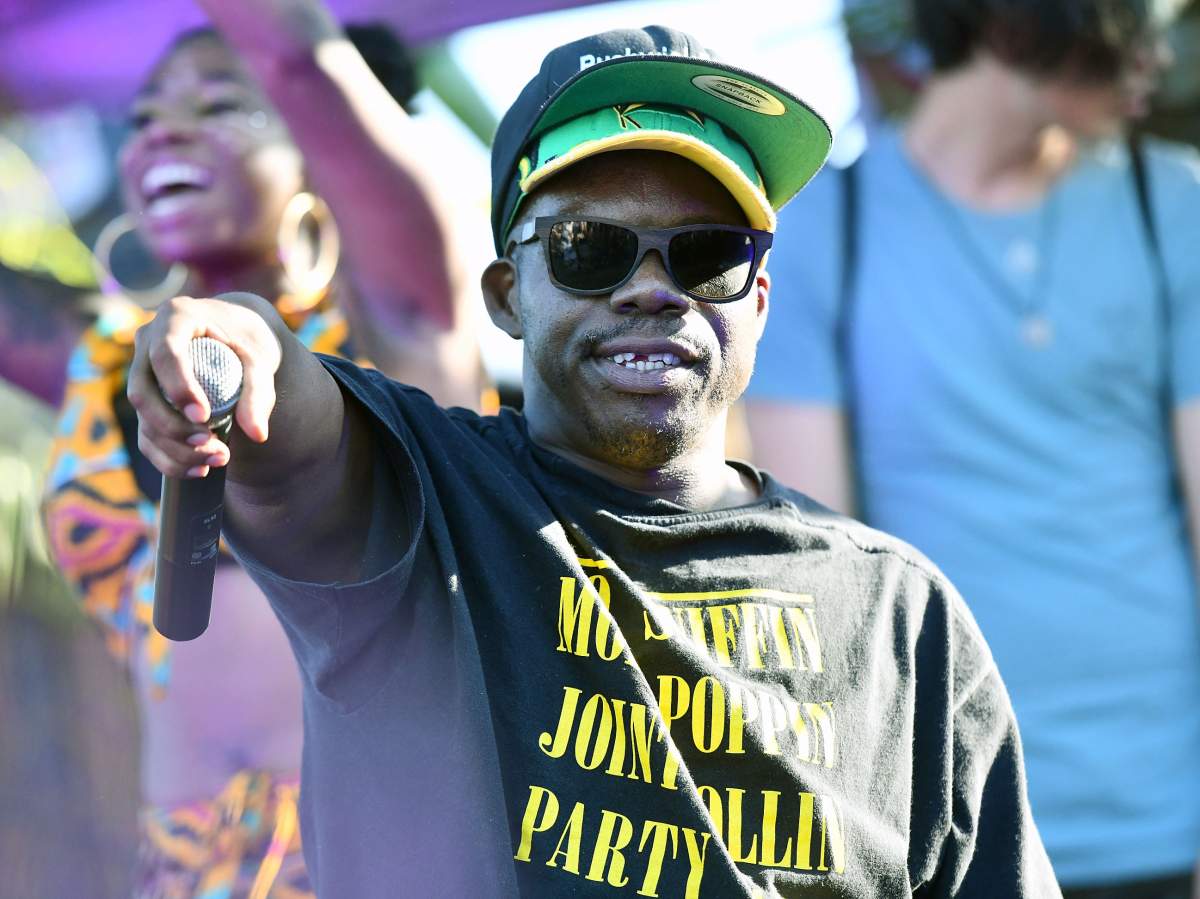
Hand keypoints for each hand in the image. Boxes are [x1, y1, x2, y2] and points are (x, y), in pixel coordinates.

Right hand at [127, 294, 282, 478]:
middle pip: (142, 393)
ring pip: (142, 419)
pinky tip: (199, 470)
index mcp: (175, 318)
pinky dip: (170, 459)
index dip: (179, 388)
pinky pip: (146, 436)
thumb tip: (258, 434)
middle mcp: (148, 343)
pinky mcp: (146, 401)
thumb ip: (260, 393)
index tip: (204, 417)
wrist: (234, 338)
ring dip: (176, 449)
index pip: (165, 353)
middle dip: (175, 428)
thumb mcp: (260, 360)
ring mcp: (141, 373)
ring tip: (218, 459)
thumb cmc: (246, 343)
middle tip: (215, 447)